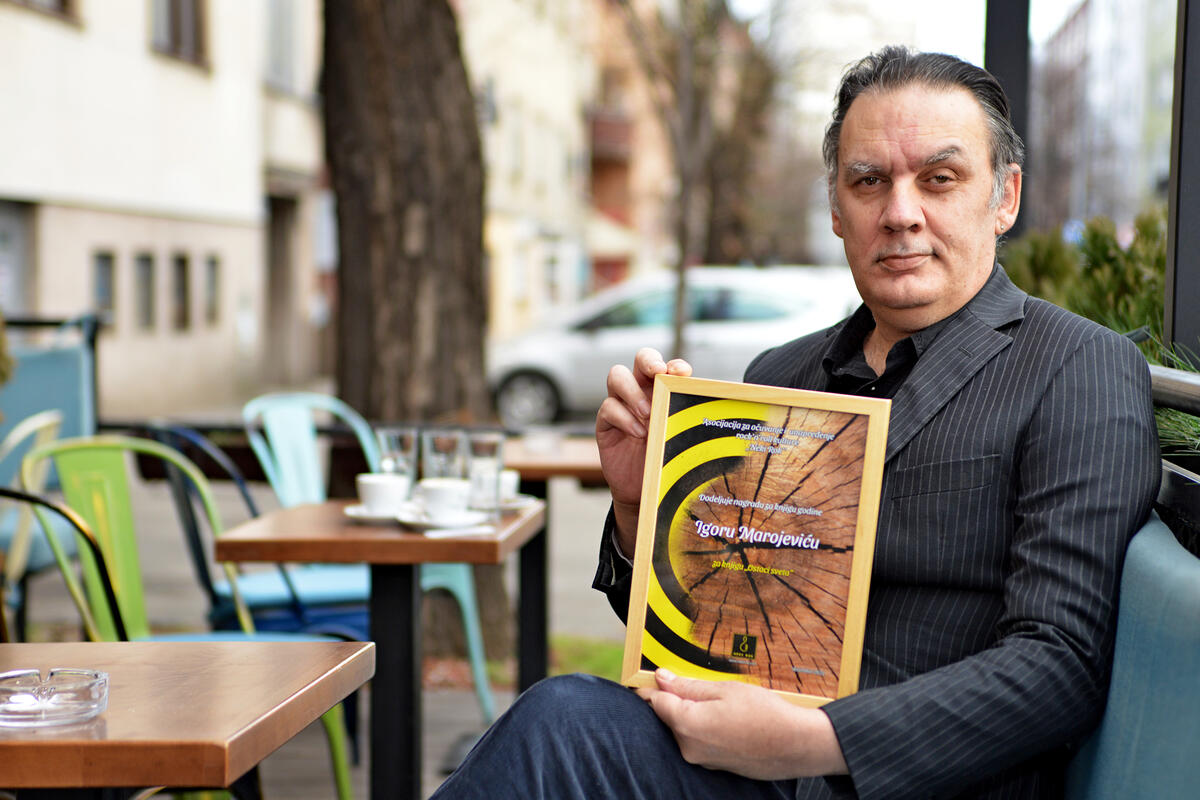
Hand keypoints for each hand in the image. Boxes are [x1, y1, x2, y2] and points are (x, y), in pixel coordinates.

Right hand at [595, 348, 690, 556]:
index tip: (682, 373)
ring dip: (633, 391)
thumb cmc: (666, 459)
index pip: (665, 365)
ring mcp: (621, 404)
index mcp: (662, 390)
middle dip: (649, 361)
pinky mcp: (605, 422)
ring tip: (648, 413)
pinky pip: (608, 408)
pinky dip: (624, 418)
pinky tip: (639, 433)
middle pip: (639, 359)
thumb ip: (685, 417)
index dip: (672, 364)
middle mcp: (640, 391)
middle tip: (658, 374)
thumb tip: (705, 401)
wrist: (645, 489)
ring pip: (617, 377)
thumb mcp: (680, 437)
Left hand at [636, 669, 847, 780]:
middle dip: (677, 699)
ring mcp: (702, 760)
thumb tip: (661, 678)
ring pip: (685, 729)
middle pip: (669, 717)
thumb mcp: (724, 689)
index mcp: (687, 724)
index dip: (651, 687)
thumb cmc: (764, 713)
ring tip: (723, 702)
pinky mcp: (715, 766)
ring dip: (693, 713)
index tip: (649, 677)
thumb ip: (688, 685)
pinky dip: (706, 728)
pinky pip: (700, 741)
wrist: (797, 746)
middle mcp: (688, 747)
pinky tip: (729, 719)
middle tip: (698, 683)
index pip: (655, 703)